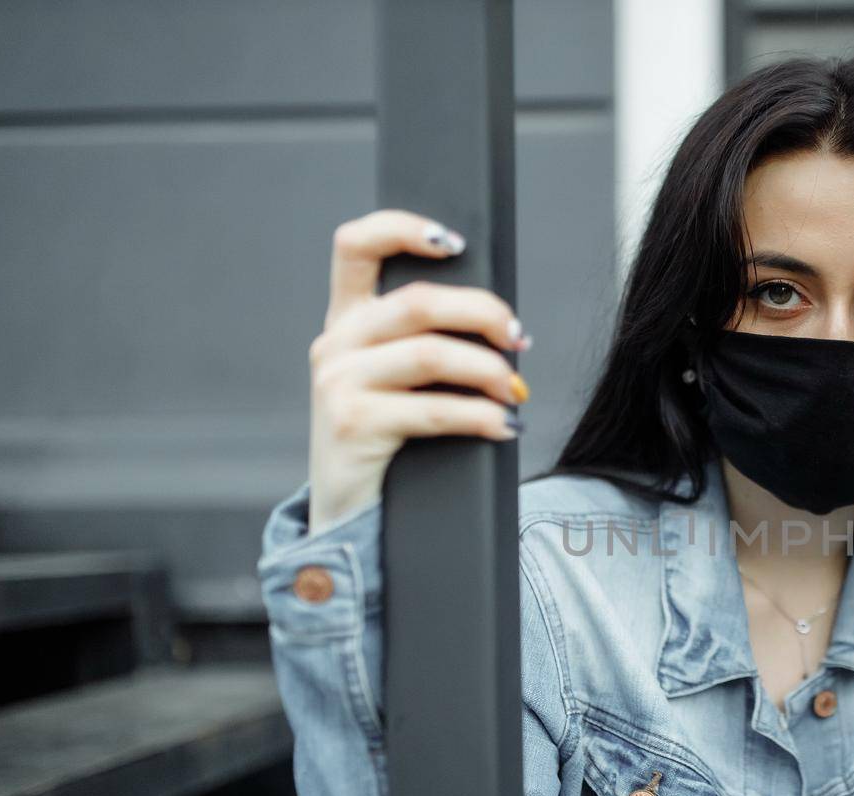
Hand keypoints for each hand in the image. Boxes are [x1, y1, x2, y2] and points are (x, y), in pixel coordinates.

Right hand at [307, 209, 532, 532]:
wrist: (350, 509)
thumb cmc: (390, 436)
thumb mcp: (398, 379)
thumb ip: (427, 340)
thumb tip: (503, 326)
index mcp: (346, 319)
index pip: (357, 245)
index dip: (403, 228)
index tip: (456, 242)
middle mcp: (335, 342)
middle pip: (418, 301)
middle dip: (483, 314)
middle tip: (519, 339)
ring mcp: (338, 382)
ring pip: (432, 354)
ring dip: (489, 370)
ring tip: (516, 391)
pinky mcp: (352, 423)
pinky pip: (435, 410)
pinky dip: (482, 417)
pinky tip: (505, 426)